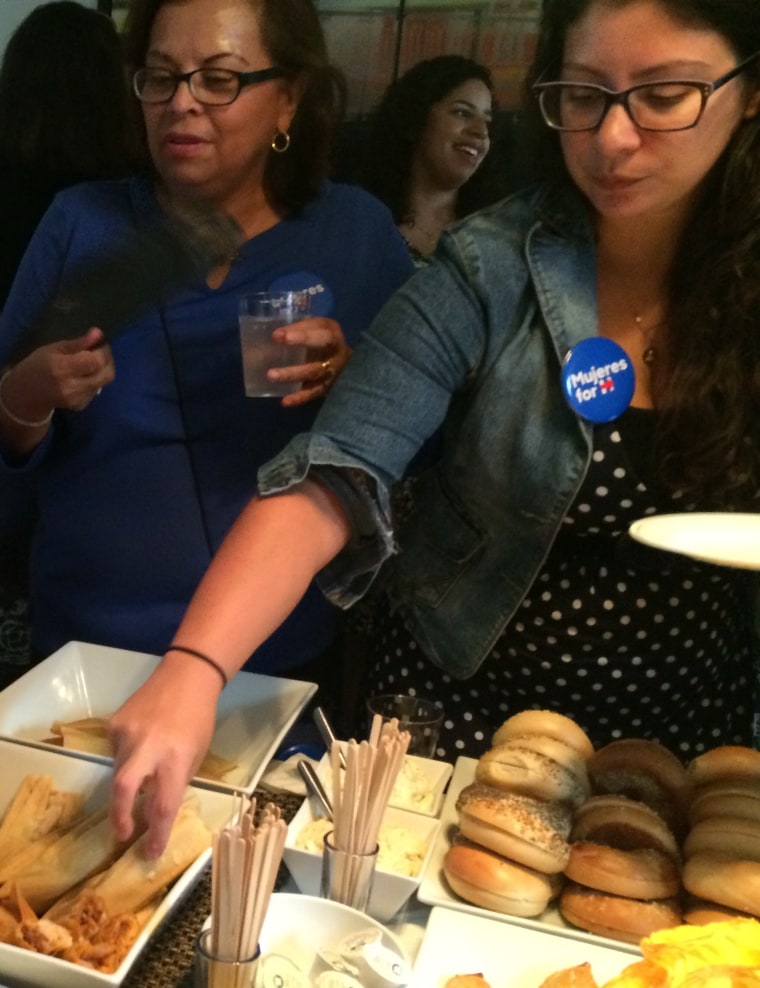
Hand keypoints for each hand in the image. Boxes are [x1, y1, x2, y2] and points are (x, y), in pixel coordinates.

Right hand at [7, 327, 113, 415]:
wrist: (26, 393)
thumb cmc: (37, 365)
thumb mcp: (53, 349)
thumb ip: (78, 343)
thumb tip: (98, 333)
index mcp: (62, 369)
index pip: (95, 361)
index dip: (102, 351)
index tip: (98, 343)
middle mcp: (72, 386)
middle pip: (107, 374)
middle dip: (108, 360)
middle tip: (99, 352)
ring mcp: (77, 399)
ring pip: (104, 382)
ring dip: (102, 370)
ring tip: (89, 362)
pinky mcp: (80, 406)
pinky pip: (97, 390)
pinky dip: (95, 380)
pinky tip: (83, 376)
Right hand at [108, 657, 219, 857]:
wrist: (186, 676)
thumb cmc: (198, 719)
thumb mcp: (196, 754)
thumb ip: (175, 781)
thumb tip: (155, 811)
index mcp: (175, 758)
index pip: (163, 805)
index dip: (156, 834)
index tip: (151, 853)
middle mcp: (148, 747)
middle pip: (124, 789)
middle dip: (120, 816)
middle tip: (124, 834)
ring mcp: (127, 734)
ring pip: (120, 771)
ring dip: (130, 782)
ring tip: (145, 771)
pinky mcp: (115, 724)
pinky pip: (117, 752)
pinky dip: (127, 758)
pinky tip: (142, 745)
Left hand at [269, 317, 350, 406]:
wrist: (344, 359)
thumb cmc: (323, 337)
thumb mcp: (316, 326)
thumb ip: (300, 326)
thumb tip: (279, 330)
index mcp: (334, 337)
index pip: (322, 336)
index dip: (302, 336)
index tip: (277, 335)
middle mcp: (336, 358)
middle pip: (317, 363)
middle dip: (295, 364)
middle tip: (273, 359)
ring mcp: (330, 375)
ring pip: (313, 377)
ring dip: (292, 376)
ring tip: (271, 376)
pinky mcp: (325, 389)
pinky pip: (312, 393)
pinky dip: (299, 398)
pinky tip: (285, 401)